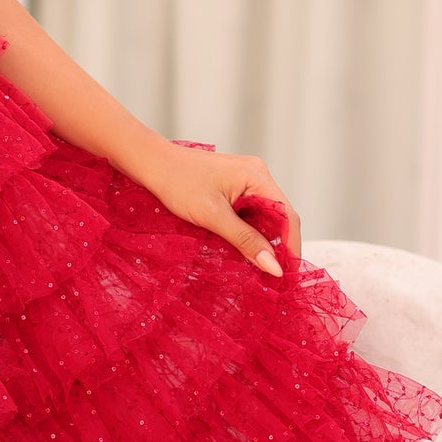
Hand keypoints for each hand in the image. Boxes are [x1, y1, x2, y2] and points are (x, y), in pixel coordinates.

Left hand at [127, 137, 300, 277]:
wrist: (150, 164)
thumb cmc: (177, 183)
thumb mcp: (213, 216)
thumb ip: (246, 241)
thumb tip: (275, 267)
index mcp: (258, 176)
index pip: (287, 216)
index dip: (291, 248)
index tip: (288, 276)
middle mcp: (256, 175)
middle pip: (278, 217)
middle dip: (277, 247)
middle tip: (273, 278)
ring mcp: (244, 180)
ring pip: (263, 217)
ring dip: (261, 241)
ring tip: (258, 269)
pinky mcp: (232, 188)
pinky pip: (248, 214)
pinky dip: (247, 233)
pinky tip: (242, 250)